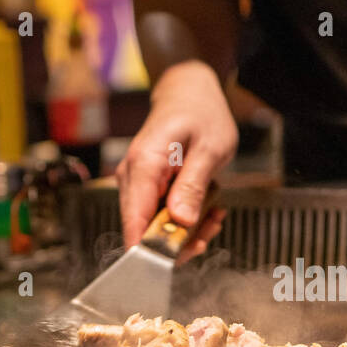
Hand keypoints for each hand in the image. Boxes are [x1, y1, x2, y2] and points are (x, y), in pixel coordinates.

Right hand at [115, 61, 233, 262]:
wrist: (188, 93)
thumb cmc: (201, 114)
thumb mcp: (210, 149)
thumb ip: (193, 186)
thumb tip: (180, 221)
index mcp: (144, 165)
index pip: (134, 223)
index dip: (154, 249)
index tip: (184, 253)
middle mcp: (132, 177)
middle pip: (143, 232)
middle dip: (179, 241)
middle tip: (212, 227)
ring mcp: (135, 184)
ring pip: (153, 228)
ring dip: (186, 231)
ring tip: (214, 215)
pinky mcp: (144, 189)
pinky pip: (159, 217)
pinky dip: (184, 220)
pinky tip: (206, 210)